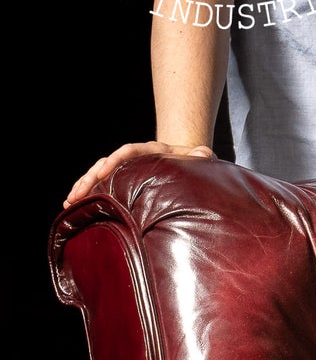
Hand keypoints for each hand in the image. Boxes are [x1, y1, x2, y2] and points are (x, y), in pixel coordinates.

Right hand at [64, 142, 216, 209]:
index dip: (115, 161)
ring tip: (69, 204)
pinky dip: (88, 194)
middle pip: (106, 163)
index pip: (129, 152)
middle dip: (89, 179)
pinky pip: (101, 185)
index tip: (103, 172)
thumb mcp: (200, 160)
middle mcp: (134, 157)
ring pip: (98, 174)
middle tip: (76, 196)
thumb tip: (203, 154)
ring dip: (83, 187)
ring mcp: (126, 169)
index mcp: (152, 151)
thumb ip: (201, 157)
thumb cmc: (195, 164)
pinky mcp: (122, 180)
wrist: (188, 161)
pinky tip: (74, 208)